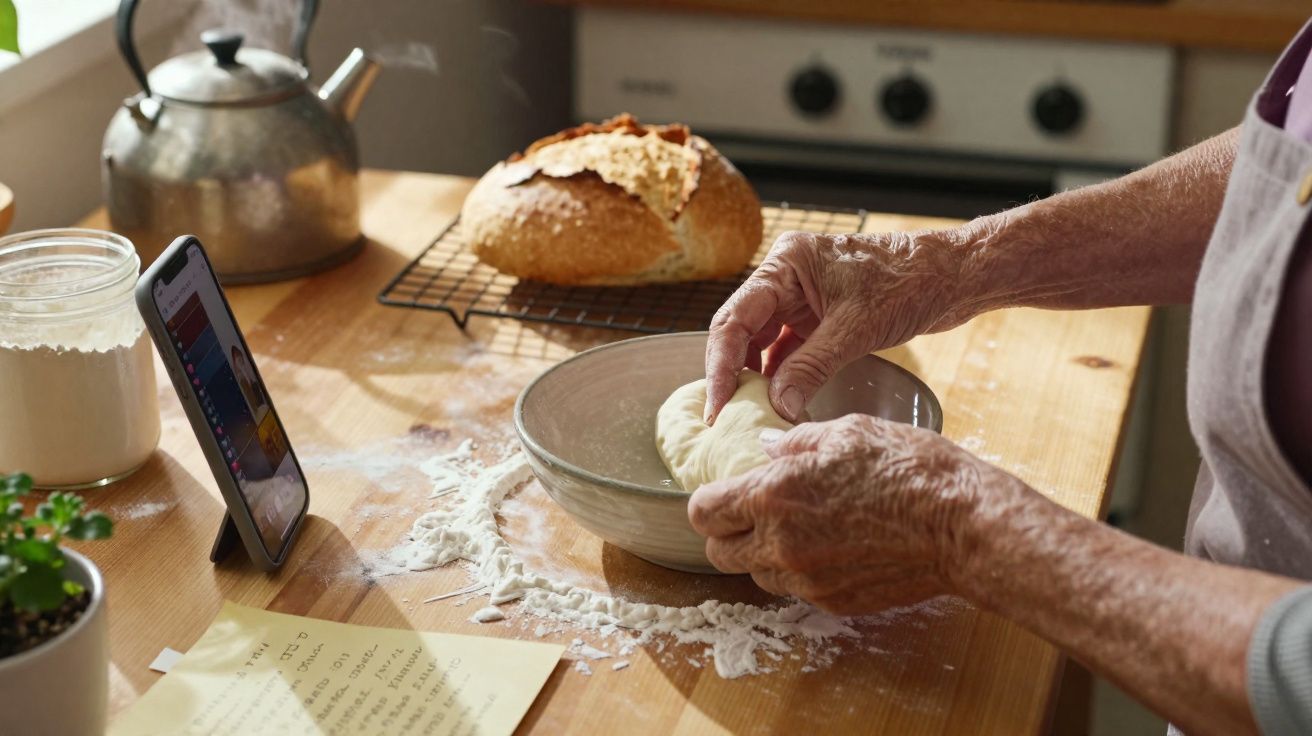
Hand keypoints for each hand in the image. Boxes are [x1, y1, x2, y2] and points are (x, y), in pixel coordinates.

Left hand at [686, 414, 1024, 612]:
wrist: (961, 525)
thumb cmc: (910, 469)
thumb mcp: (848, 432)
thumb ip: (795, 443)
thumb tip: (767, 450)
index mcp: (773, 495)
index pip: (703, 511)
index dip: (709, 502)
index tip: (724, 493)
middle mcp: (780, 544)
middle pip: (718, 552)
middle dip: (728, 532)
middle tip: (755, 513)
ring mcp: (806, 580)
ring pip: (755, 574)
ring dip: (763, 553)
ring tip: (800, 526)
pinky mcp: (832, 602)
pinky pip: (795, 590)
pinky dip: (800, 570)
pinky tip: (832, 545)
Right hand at [704, 228, 977, 423]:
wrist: (953, 277)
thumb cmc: (910, 283)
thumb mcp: (855, 329)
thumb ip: (810, 367)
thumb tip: (777, 406)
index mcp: (786, 264)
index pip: (735, 317)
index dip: (721, 364)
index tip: (718, 404)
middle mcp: (786, 278)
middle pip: (741, 330)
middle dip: (732, 373)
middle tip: (724, 417)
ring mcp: (801, 299)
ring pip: (762, 343)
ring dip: (756, 377)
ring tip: (748, 414)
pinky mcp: (818, 318)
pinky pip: (787, 350)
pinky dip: (782, 376)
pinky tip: (777, 402)